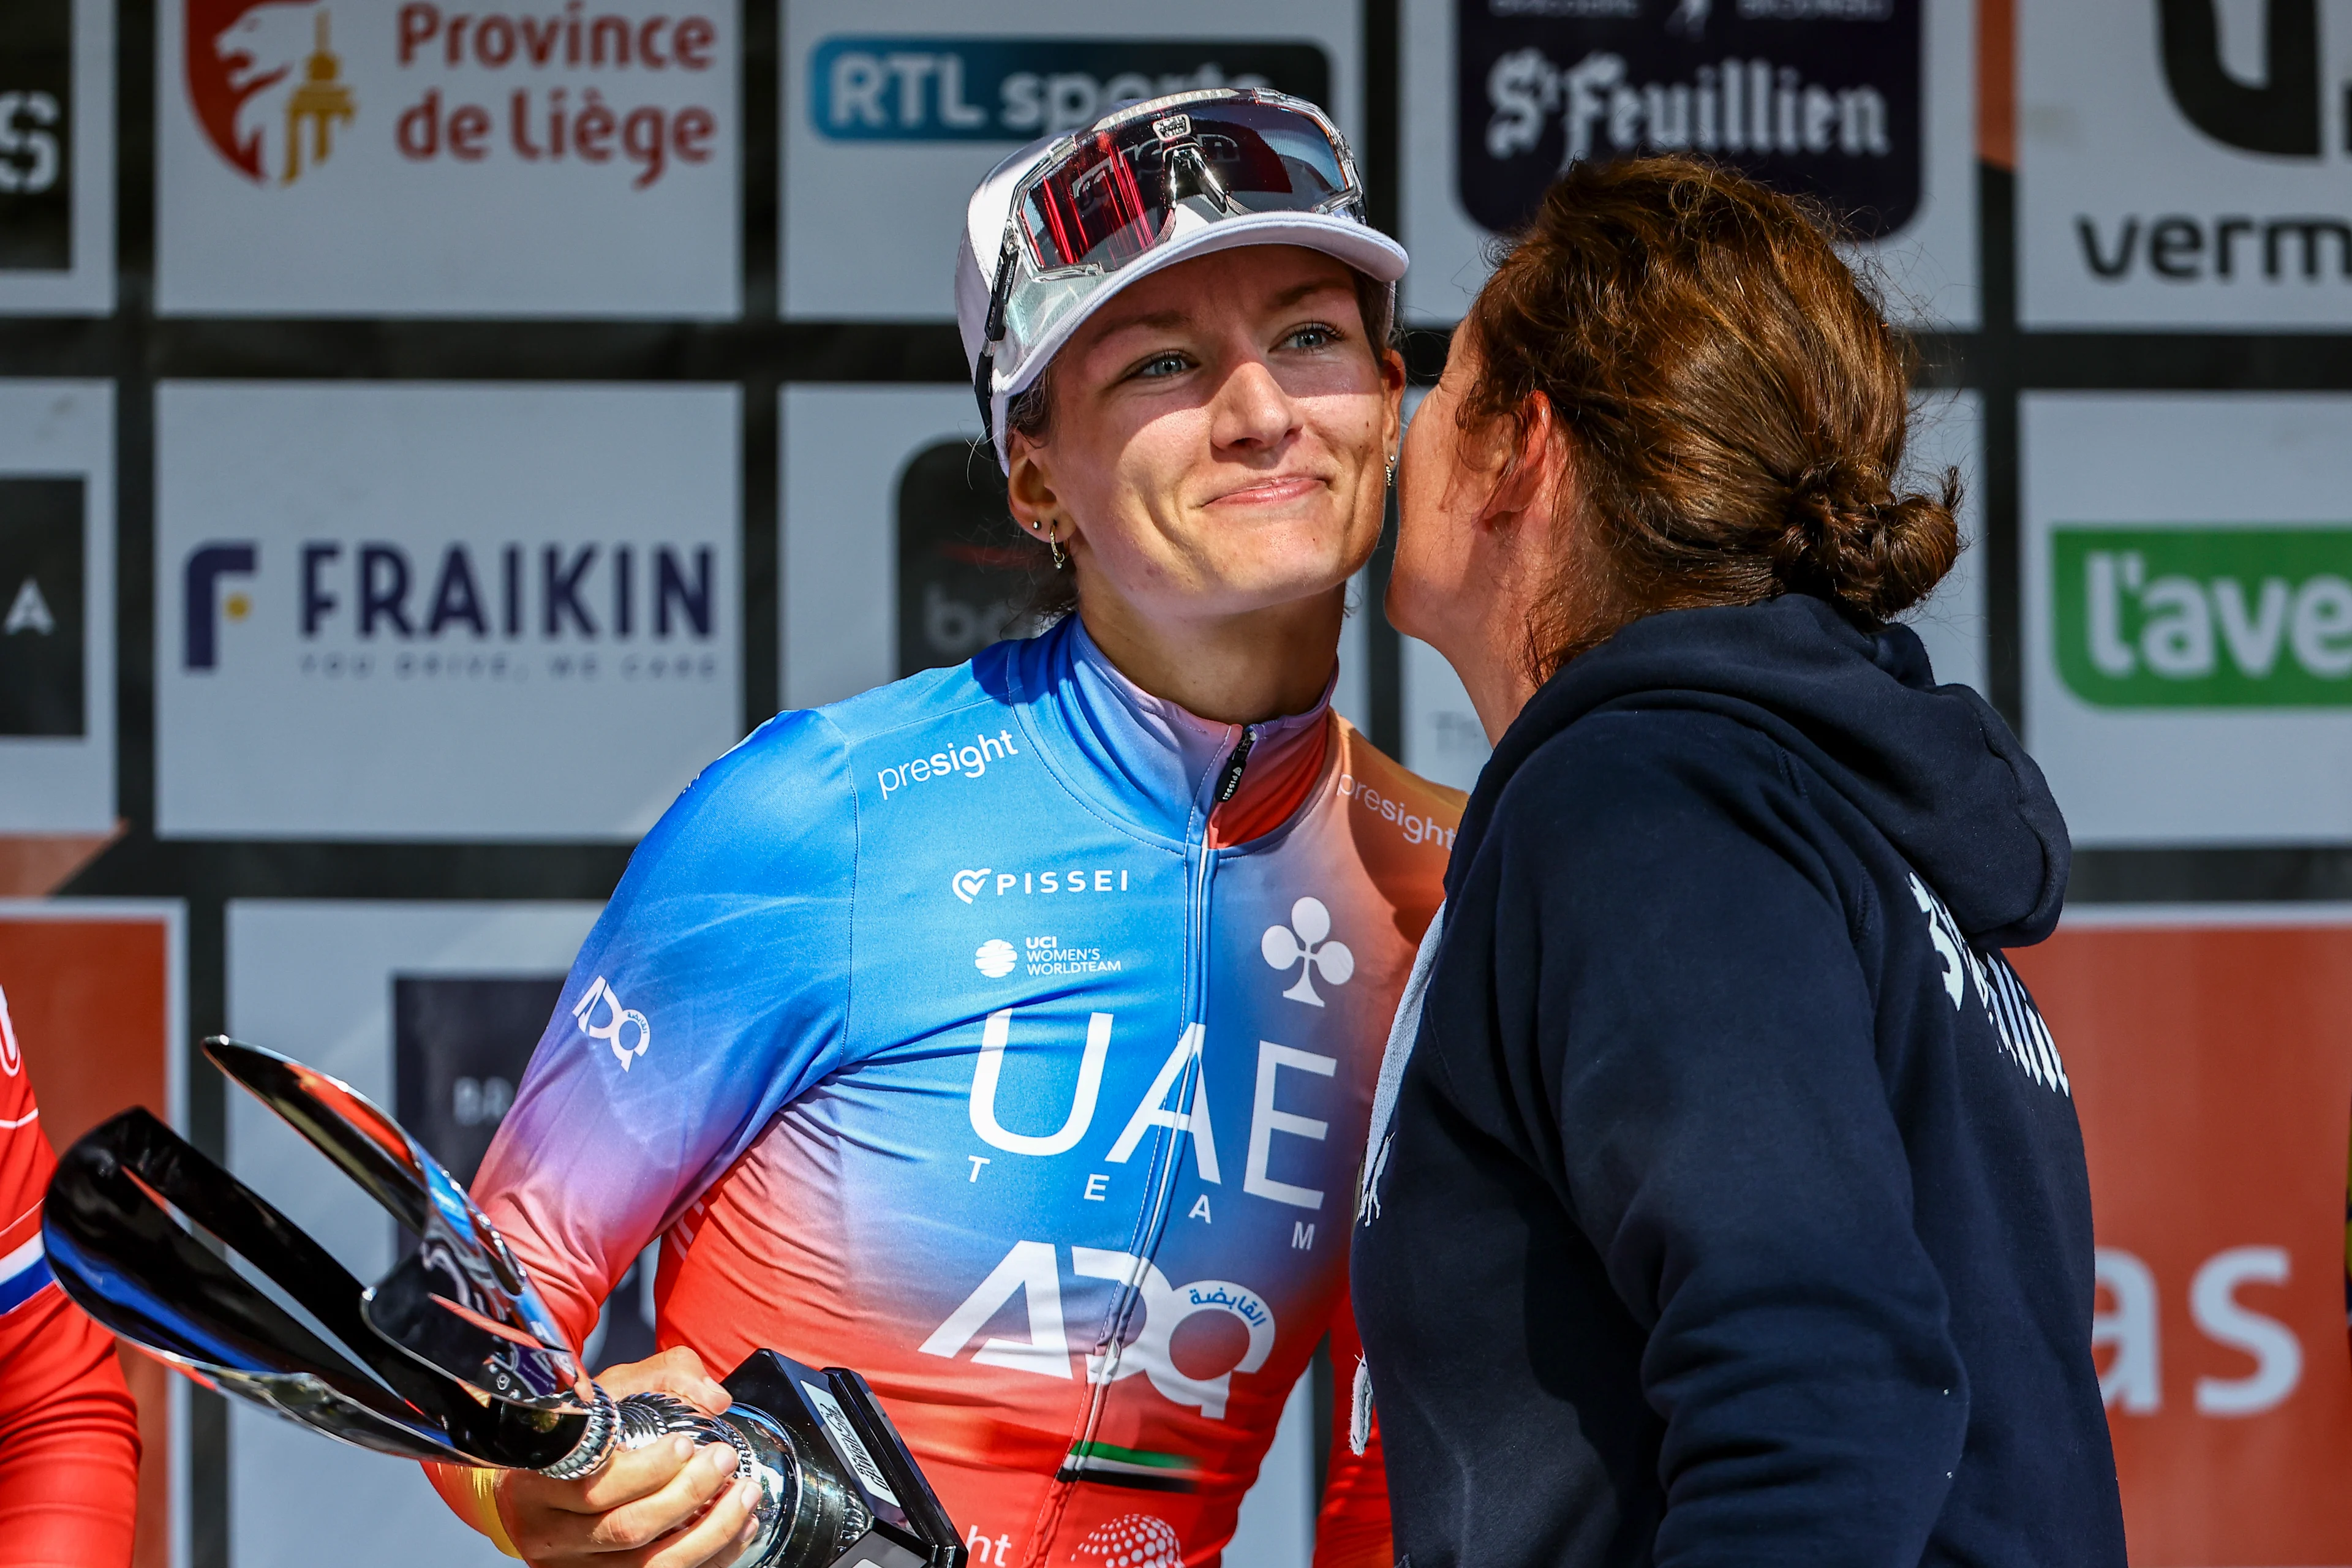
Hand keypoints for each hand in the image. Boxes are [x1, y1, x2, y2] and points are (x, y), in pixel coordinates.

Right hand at [496, 1348, 760, 1567]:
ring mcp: (575, 1566)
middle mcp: (550, 1533)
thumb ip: (663, 1377)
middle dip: (688, 1495)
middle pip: (625, 1529)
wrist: (542, 1483)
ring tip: (744, 1496)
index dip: (645, 1471)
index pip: (592, 1486)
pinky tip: (739, 1530)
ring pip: (648, 1566)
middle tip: (724, 1461)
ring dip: (709, 1534)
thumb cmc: (580, 1434)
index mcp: (538, 1483)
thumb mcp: (609, 1391)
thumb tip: (714, 1397)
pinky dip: (710, 1559)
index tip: (685, 1445)